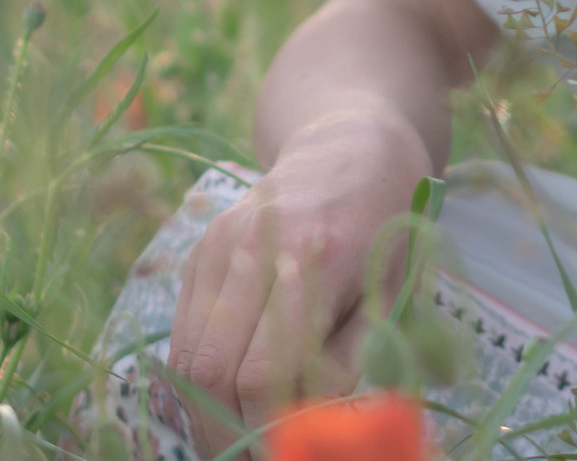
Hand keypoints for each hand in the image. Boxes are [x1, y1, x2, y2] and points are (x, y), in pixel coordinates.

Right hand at [167, 109, 429, 453]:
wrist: (353, 145)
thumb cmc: (388, 223)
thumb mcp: (393, 290)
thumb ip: (351, 359)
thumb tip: (311, 424)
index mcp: (316, 259)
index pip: (262, 372)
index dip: (267, 427)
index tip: (286, 450)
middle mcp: (255, 247)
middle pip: (211, 369)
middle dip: (225, 428)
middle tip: (252, 455)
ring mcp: (219, 244)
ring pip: (185, 355)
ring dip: (202, 410)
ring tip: (235, 435)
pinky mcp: (200, 248)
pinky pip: (183, 330)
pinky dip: (195, 375)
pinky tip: (223, 396)